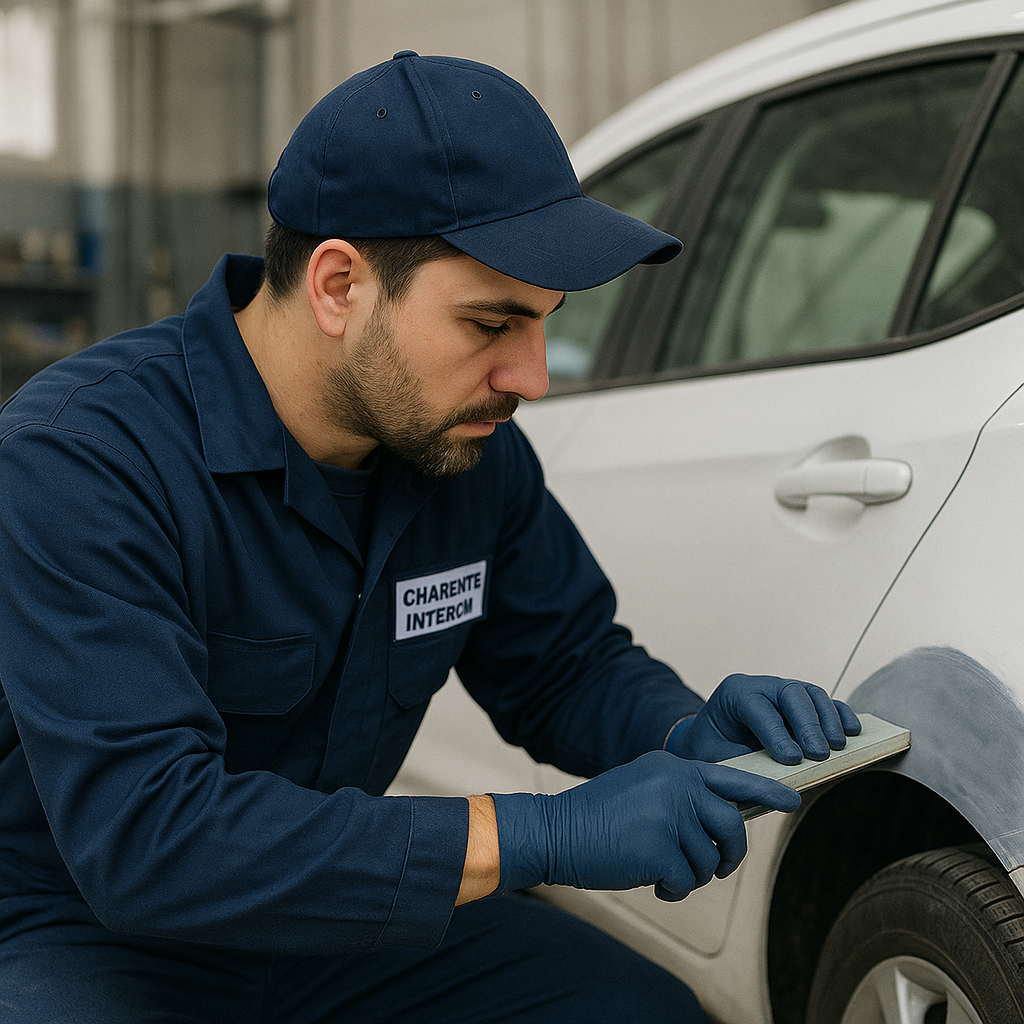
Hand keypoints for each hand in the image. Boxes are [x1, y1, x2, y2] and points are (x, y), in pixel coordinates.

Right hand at [492, 749, 799, 901]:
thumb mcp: (642, 787)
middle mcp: (675, 785)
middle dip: (730, 853)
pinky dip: (671, 888)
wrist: (555, 831)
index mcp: (673, 767)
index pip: (731, 777)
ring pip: (708, 858)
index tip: (791, 800)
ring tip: (660, 869)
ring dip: (691, 874)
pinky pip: (686, 880)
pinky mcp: (658, 848)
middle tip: (719, 867)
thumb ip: (680, 793)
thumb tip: (723, 818)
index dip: (765, 792)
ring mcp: (668, 814)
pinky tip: (649, 879)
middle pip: (731, 824)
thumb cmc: (598, 816)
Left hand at [668, 674, 860, 764]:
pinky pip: (827, 703)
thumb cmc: (713, 750)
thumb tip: (768, 785)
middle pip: (790, 693)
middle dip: (807, 724)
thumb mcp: (716, 758)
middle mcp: (761, 686)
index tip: (791, 758)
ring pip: (812, 694)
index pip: (758, 706)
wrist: (713, 741)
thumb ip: (740, 766)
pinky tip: (852, 732)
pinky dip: (841, 715)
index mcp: (735, 694)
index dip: (775, 732)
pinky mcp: (804, 704)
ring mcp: (784, 692)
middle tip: (818, 754)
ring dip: (828, 720)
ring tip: (837, 747)